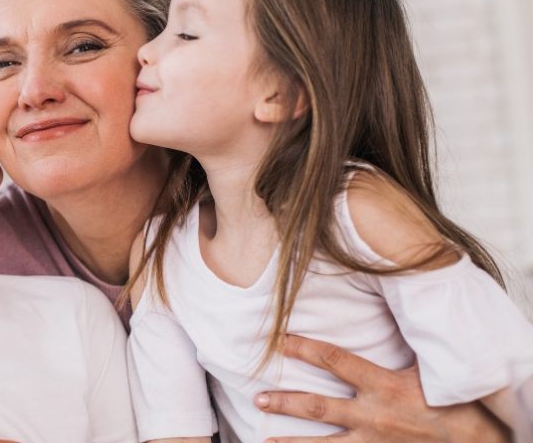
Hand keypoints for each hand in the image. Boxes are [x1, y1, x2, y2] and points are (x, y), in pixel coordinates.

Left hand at [253, 335, 507, 442]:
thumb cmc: (454, 402)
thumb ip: (403, 343)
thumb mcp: (428, 367)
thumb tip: (389, 305)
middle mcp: (371, 416)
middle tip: (258, 397)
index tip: (279, 340)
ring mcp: (372, 442)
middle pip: (317, 406)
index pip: (333, 360)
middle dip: (285, 401)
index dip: (304, 347)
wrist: (475, 442)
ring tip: (263, 440)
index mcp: (382, 386)